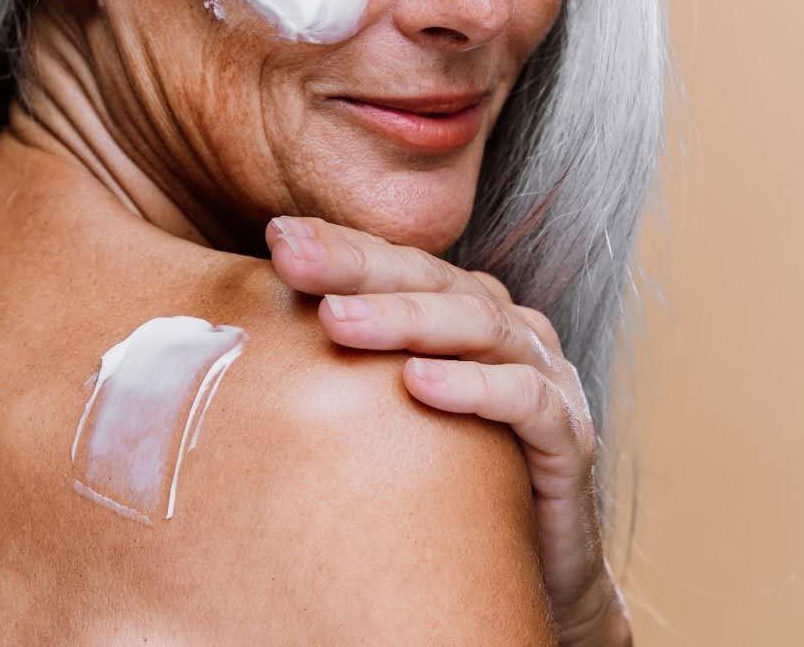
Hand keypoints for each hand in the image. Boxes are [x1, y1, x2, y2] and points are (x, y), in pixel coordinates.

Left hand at [265, 215, 633, 646]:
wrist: (535, 566)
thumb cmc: (445, 480)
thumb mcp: (386, 416)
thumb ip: (339, 368)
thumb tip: (235, 341)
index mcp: (460, 310)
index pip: (396, 262)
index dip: (340, 244)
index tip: (278, 236)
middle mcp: (504, 329)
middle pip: (431, 279)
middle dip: (358, 267)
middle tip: (293, 259)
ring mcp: (543, 375)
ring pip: (477, 325)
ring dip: (406, 319)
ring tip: (337, 320)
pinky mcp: (568, 436)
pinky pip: (525, 400)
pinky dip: (474, 387)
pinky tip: (419, 384)